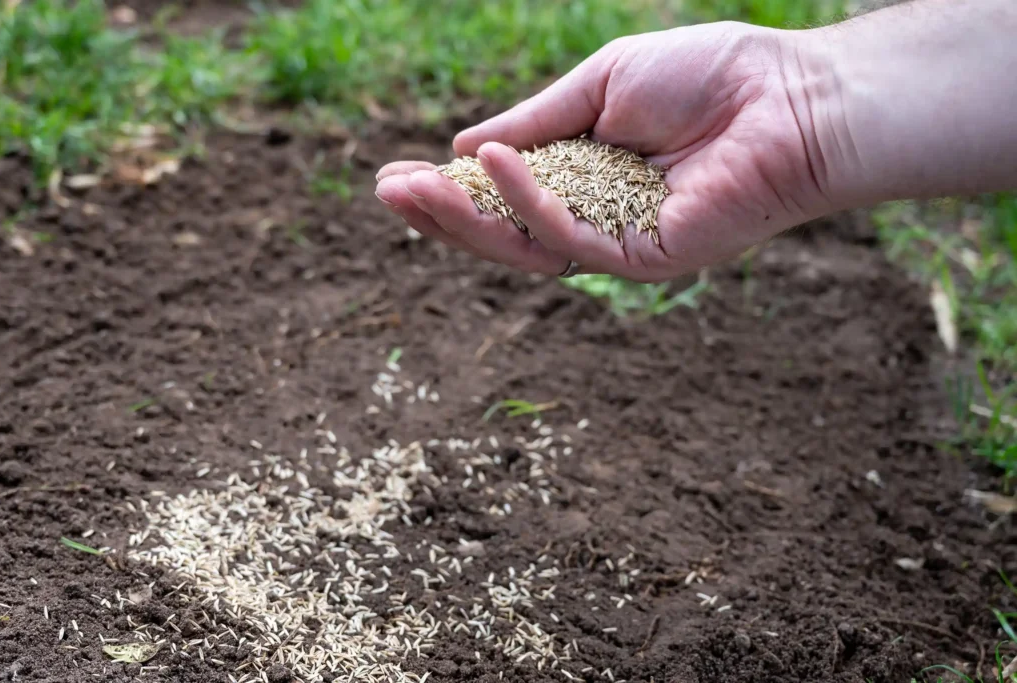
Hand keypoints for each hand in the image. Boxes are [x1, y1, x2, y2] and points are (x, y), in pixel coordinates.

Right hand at [374, 22, 829, 282]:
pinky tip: (490, 167)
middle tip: (385, 191)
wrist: (793, 96)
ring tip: (410, 190)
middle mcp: (597, 217)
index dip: (451, 190)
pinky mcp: (646, 257)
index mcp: (585, 177)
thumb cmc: (710, 79)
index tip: (398, 175)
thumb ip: (537, 121)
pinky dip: (530, 202)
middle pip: (506, 231)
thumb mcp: (600, 86)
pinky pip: (572, 236)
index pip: (505, 196)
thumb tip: (466, 147)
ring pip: (527, 247)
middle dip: (444, 215)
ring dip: (466, 221)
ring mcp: (620, 242)